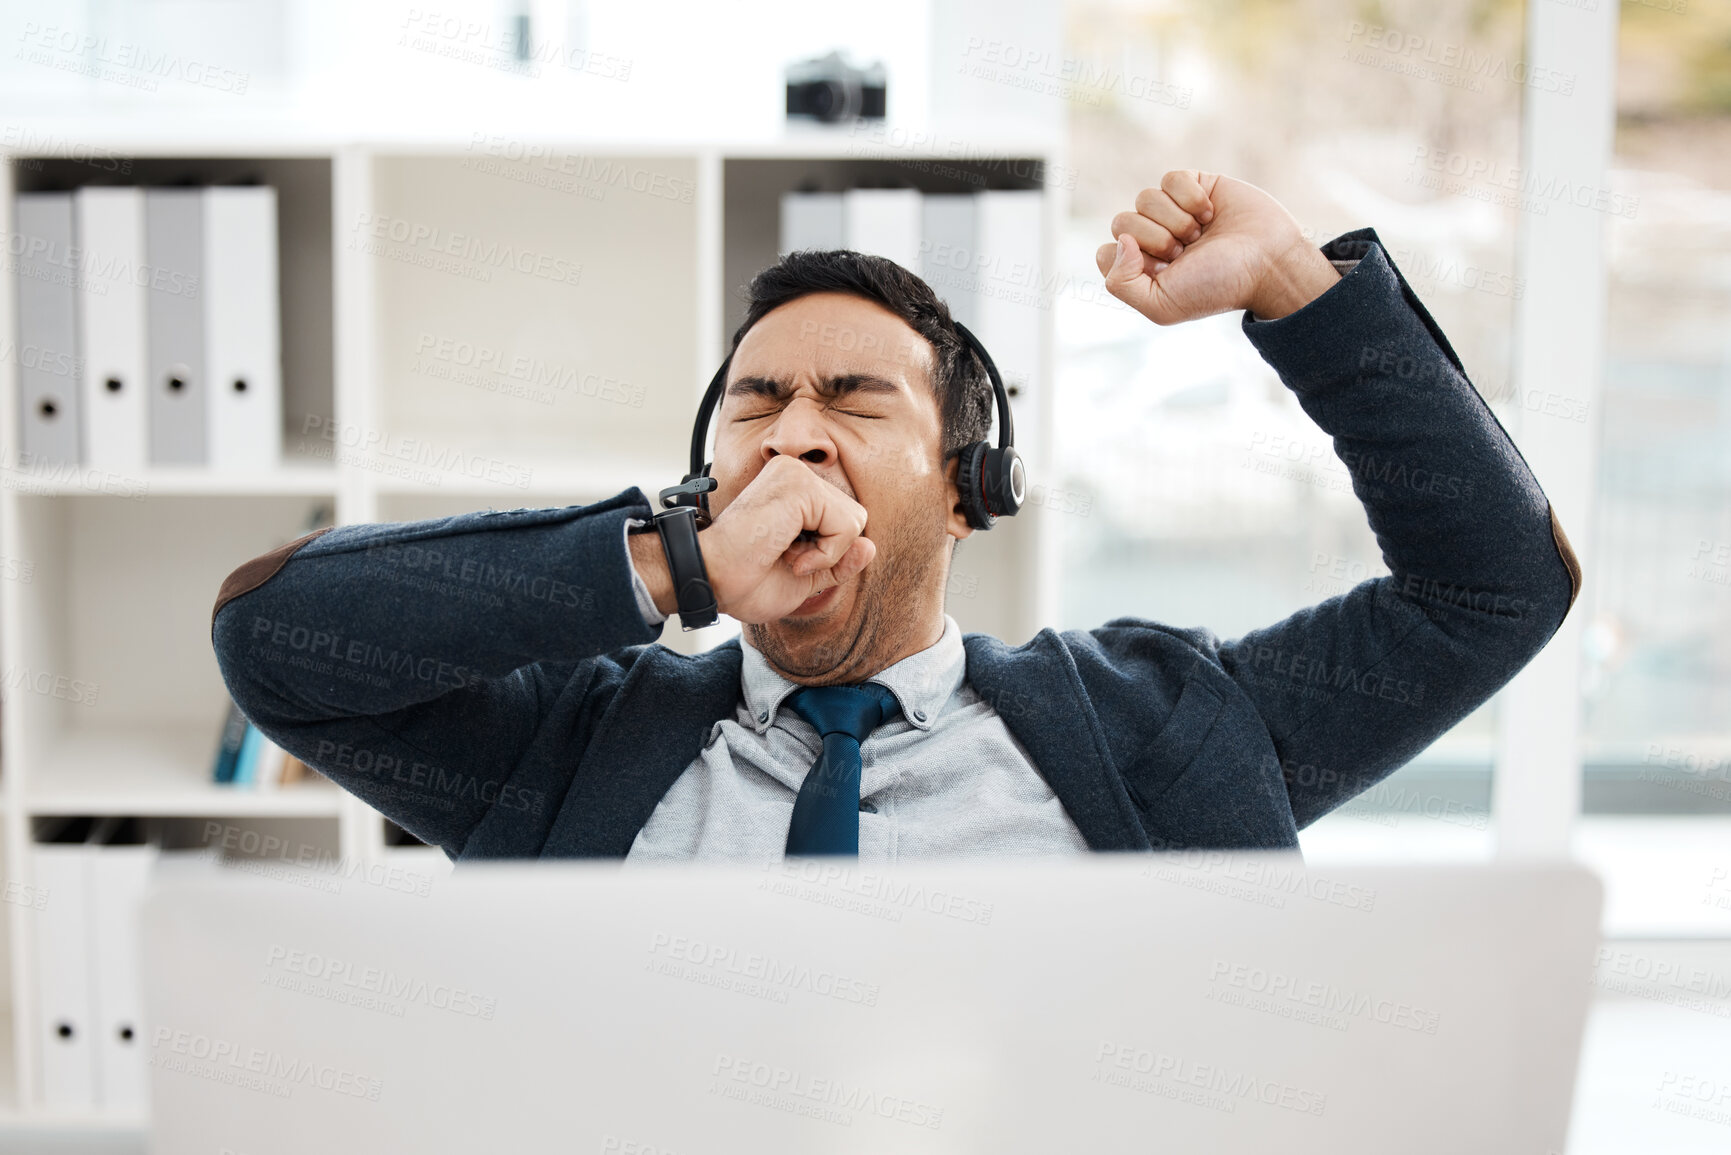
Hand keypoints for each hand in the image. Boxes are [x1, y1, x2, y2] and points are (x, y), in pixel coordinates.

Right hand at [632, 454, 874, 624]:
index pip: (844, 522)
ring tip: (785, 555)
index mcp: (796, 491)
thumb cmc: (746, 581)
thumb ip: (839, 561)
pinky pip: (846, 525)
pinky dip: (825, 552)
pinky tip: (789, 554)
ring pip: (854, 522)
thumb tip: (870, 545)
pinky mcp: (800, 485)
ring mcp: (797, 475)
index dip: (827, 555)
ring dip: (825, 553)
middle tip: (786, 559)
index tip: (788, 561)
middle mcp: (797, 475)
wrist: (712, 581)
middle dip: (829, 552)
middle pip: (854, 519)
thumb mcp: (806, 577)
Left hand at [1093, 170, 1339, 324]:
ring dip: (1176, 219)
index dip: (1131, 261)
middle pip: (1122, 222)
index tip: (1165, 271)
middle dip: (1157, 239)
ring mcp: (1173, 211)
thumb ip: (1121, 284)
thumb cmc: (1217, 286)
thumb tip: (1120, 241)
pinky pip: (1171, 179)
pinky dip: (1191, 197)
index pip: (1106, 252)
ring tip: (1201, 234)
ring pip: (1144, 198)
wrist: (1268, 262)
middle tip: (1188, 252)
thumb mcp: (1161, 305)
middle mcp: (1153, 239)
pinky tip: (1210, 213)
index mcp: (1141, 269)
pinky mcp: (1195, 185)